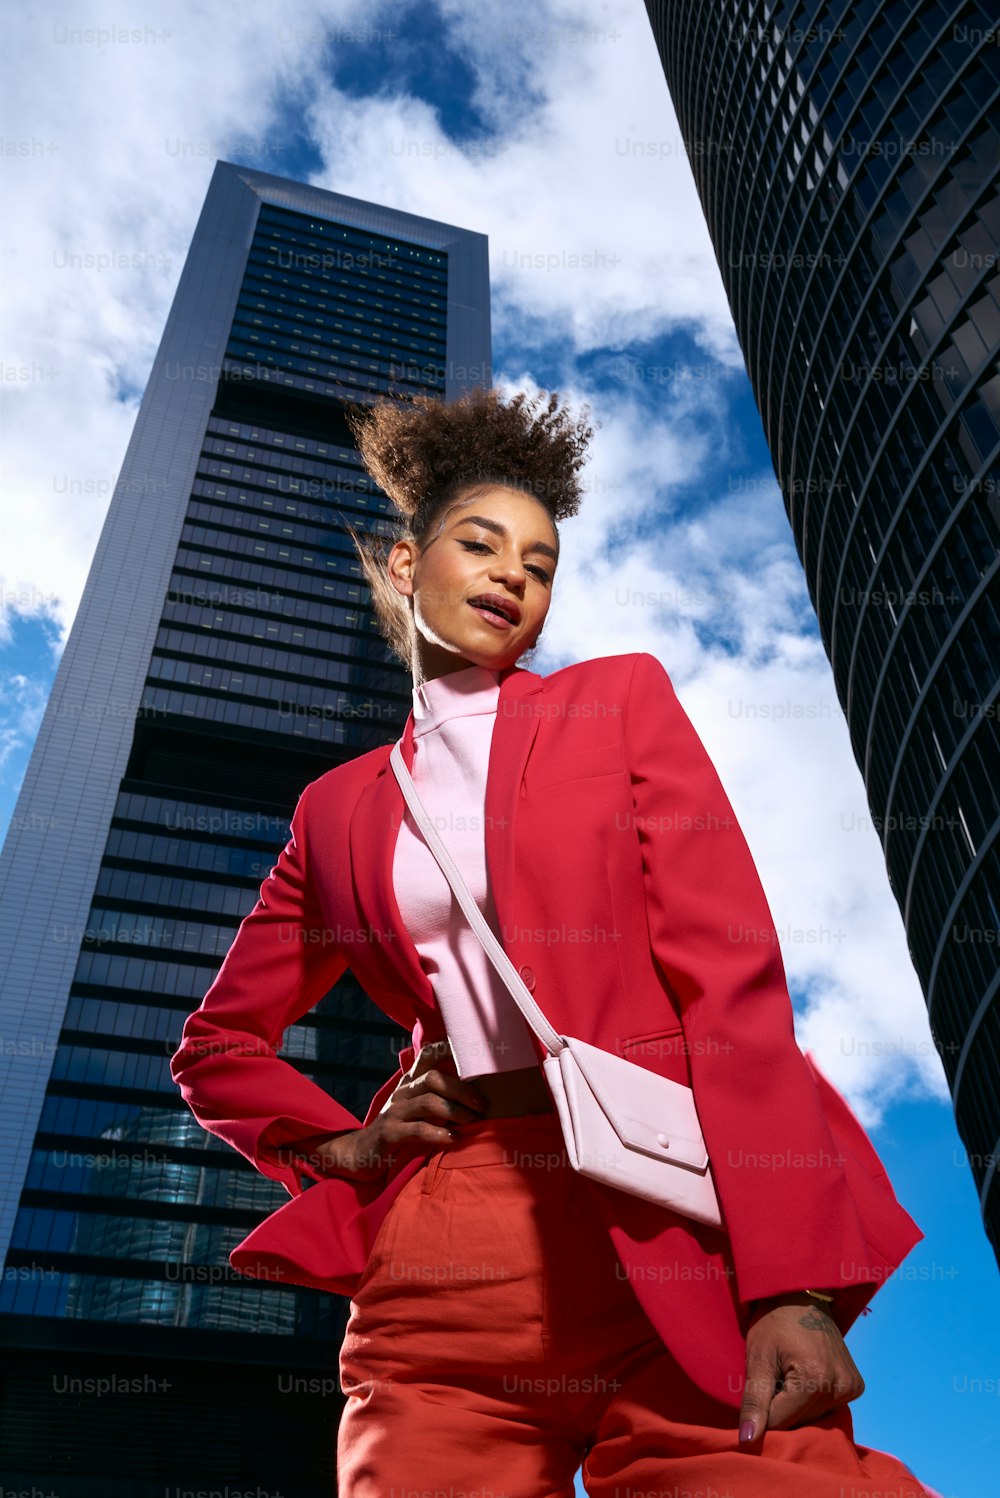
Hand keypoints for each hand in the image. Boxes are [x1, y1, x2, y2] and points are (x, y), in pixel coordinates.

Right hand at [299, 1040, 488, 1180]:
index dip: (446, 1049)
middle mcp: (402, 1092)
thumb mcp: (415, 1108)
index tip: (470, 1050)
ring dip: (455, 1111)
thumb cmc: (398, 1129)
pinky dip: (438, 1133)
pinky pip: (417, 1129)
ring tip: (473, 1120)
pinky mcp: (389, 1134)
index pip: (426, 1057)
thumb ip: (436, 1096)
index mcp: (409, 1083)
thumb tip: (474, 1092)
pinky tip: (453, 1138)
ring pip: (428, 1101)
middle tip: (482, 1104)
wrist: (361, 1153)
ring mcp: (394, 1112)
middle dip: (461, 1089)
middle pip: (433, 1078)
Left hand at [737, 1293, 864, 1445]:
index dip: (762, 1411)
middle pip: (799, 1422)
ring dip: (796, 1405)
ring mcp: (852, 1387)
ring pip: (813, 1418)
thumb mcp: (758, 1357)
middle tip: (774, 1375)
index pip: (780, 1422)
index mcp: (816, 1380)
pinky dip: (811, 1399)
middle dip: (780, 1408)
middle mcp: (840, 1387)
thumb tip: (747, 1440)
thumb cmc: (774, 1321)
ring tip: (788, 1374)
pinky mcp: (856, 1386)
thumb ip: (754, 1400)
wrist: (802, 1293)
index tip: (757, 1390)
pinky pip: (827, 1407)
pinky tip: (804, 1376)